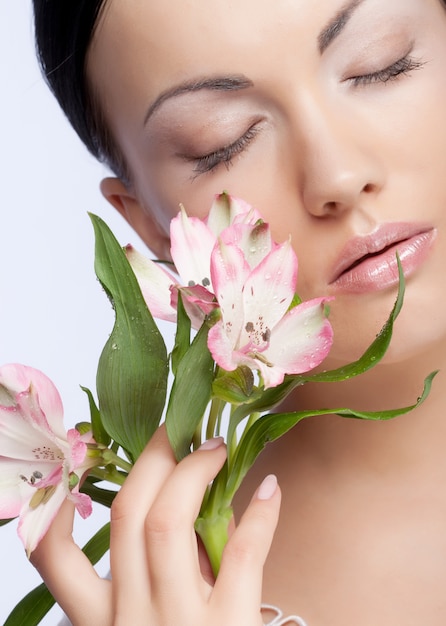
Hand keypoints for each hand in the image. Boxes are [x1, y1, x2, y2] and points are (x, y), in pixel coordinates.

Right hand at [31, 425, 280, 625]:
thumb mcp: (152, 624)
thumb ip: (159, 573)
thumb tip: (188, 501)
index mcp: (104, 621)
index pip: (56, 560)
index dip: (58, 509)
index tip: (85, 463)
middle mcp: (132, 619)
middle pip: (126, 516)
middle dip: (152, 459)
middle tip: (178, 429)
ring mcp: (177, 625)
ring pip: (166, 525)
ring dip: (194, 473)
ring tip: (218, 448)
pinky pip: (240, 558)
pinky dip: (260, 516)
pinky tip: (273, 489)